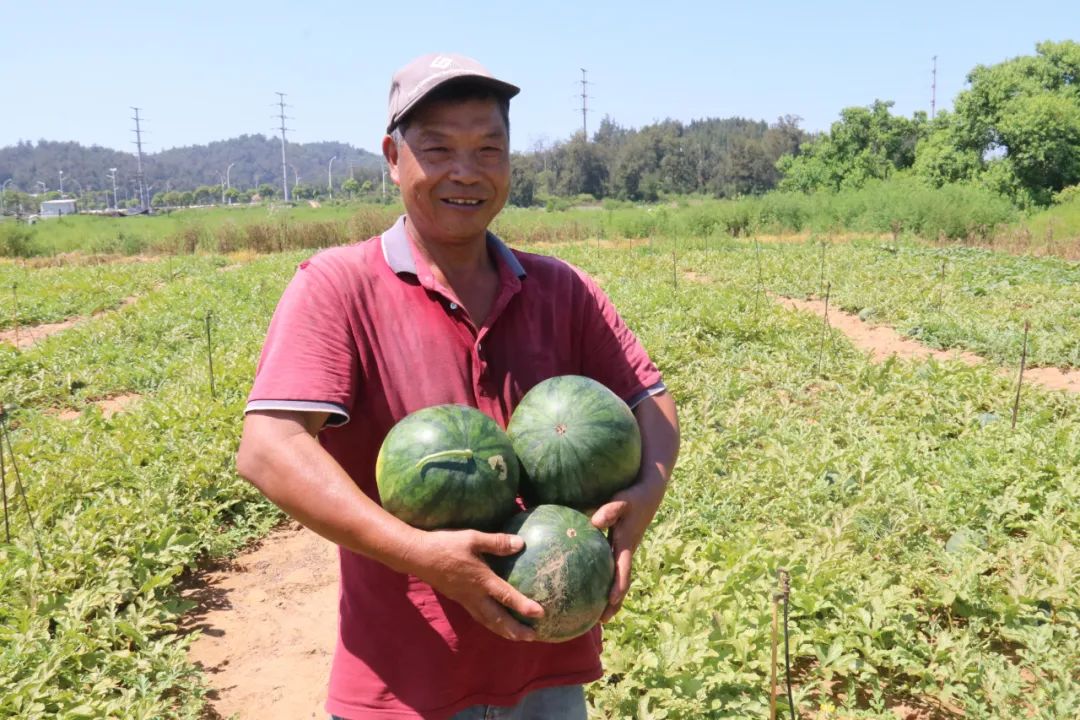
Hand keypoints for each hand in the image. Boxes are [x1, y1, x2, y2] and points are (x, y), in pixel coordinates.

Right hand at [406, 529, 544, 641]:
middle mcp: (474, 594)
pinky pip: (478, 616)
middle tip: (533, 637)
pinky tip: (495, 623)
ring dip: (504, 631)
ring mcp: (465, 599)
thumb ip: (496, 542)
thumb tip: (520, 543)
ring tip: (518, 637)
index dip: (523, 606)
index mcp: (481, 580)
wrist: (417, 556)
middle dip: (515, 630)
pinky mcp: (458, 599)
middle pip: (498, 618)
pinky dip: (490, 624)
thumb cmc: (445, 545)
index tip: (540, 614)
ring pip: (487, 621)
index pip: (506, 596)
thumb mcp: (472, 538)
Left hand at [590, 478, 663, 622]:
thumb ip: (610, 510)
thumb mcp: (622, 500)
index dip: (618, 587)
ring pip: (619, 579)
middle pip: (622, 583)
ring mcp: (625, 552)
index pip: (624, 571)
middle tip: (602, 621)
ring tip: (597, 615)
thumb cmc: (633, 497)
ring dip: (611, 598)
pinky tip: (590, 586)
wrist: (649, 494)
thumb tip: (595, 522)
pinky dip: (606, 581)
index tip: (610, 602)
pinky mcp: (621, 547)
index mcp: (627, 545)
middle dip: (614, 603)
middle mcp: (627, 552)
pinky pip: (614, 569)